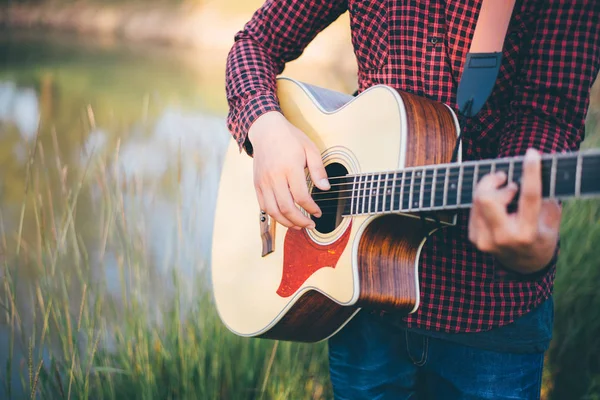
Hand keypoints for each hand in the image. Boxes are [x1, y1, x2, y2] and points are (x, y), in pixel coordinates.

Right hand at [248, 111, 329, 229]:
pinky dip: (274, 215)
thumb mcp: (310, 149)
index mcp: (290, 168)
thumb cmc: (290, 138)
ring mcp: (263, 182)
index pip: (301, 197)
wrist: (266, 130)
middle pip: (286, 208)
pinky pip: (263, 206)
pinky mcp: (257, 184)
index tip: (318, 213)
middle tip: (310, 225)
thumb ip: (318, 170)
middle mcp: (274, 177)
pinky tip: (284, 217)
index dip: (311, 209)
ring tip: (298, 226)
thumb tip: (325, 188)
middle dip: (300, 221)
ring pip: (273, 211)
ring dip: (286, 222)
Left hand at [468, 148, 561, 273]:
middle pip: (486, 198)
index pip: (529, 197)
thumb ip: (547, 198)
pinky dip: (483, 199)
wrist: (524, 264)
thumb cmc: (541, 236)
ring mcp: (485, 240)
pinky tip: (495, 204)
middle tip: (505, 179)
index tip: (532, 154)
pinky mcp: (474, 238)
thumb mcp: (551, 220)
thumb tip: (536, 170)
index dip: (530, 173)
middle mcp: (503, 238)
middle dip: (493, 181)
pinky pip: (473, 208)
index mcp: (527, 233)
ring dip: (489, 188)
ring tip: (504, 191)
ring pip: (477, 200)